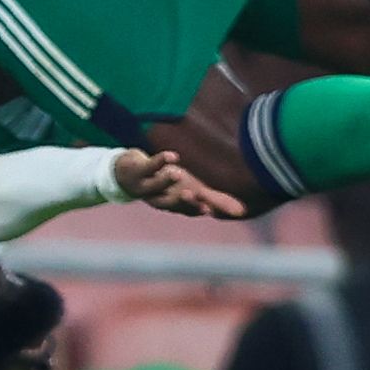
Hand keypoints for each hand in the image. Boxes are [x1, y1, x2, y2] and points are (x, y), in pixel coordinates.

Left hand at [110, 147, 247, 219]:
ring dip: (166, 181)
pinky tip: (173, 156)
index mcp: (174, 205)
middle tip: (194, 195)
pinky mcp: (137, 171)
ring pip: (155, 187)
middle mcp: (159, 199)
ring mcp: (146, 186)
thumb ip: (216, 201)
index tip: (209, 210)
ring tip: (178, 173)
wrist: (127, 174)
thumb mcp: (192, 190)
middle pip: (170, 203)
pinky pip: (148, 167)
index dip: (196, 210)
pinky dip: (159, 161)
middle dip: (181, 201)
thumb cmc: (166, 184)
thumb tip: (242, 212)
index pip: (187, 210)